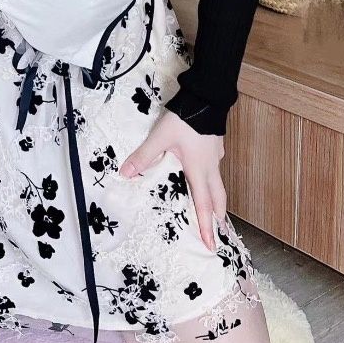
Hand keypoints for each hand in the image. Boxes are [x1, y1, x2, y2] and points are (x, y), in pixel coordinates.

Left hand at [118, 108, 225, 251]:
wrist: (207, 96)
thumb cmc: (186, 119)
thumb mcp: (161, 137)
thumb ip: (143, 156)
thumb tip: (124, 174)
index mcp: (198, 170)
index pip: (203, 205)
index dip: (206, 226)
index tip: (211, 245)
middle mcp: (210, 167)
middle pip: (218, 198)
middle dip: (217, 217)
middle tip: (217, 232)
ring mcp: (215, 156)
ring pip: (218, 184)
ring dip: (216, 200)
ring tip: (212, 210)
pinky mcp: (215, 145)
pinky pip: (215, 169)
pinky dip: (212, 181)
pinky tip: (203, 174)